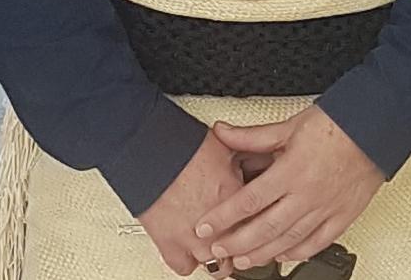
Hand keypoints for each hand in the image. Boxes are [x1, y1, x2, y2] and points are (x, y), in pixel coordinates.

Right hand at [139, 131, 250, 275]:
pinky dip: (187, 260)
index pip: (262, 223)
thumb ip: (244, 160)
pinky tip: (188, 248)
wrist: (148, 151)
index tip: (257, 221)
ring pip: (217, 262)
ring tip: (213, 240)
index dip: (260, 223)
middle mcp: (221, 224)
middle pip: (242, 247)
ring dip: (216, 252)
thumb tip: (254, 157)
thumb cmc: (183, 144)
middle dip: (241, 241)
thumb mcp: (225, 146)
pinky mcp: (171, 246)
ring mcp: (196, 239)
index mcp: (239, 199)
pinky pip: (185, 267)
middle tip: (236, 232)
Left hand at [195, 107, 386, 272]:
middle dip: (236, 244)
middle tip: (217, 252)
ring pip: (288, 241)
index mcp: (291, 172)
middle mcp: (307, 195)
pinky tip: (283, 257)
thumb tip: (222, 132)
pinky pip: (317, 243)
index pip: (248, 202)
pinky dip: (298, 254)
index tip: (205, 227)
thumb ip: (252, 136)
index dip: (223, 218)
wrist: (375, 129)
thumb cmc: (337, 125)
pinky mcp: (342, 216)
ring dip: (262, 254)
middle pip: (264, 228)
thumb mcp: (289, 127)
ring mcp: (325, 209)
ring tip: (243, 261)